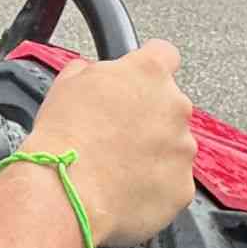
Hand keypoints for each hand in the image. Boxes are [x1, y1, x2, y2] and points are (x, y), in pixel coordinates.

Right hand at [21, 42, 195, 247]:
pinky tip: (125, 190)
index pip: (164, 54)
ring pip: (174, 146)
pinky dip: (155, 186)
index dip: (148, 68)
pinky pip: (172, 182)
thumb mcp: (66, 84)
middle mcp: (175, 106)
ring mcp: (183, 149)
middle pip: (169, 105)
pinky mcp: (183, 187)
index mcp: (149, 72)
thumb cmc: (63, 136)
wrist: (66, 193)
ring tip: (117, 168)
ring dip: (153, 152)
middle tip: (116, 134)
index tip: (136, 82)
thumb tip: (92, 73)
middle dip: (149, 117)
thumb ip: (90, 71)